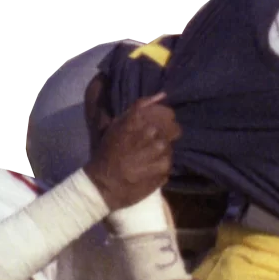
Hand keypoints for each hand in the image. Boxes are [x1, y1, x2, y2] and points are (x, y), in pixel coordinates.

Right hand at [85, 93, 181, 209]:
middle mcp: (155, 134)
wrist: (104, 185)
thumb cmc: (108, 152)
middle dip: (164, 135)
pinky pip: (169, 164)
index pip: (168, 113)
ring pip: (171, 147)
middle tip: (149, 145)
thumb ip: (141, 107)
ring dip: (162, 152)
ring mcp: (162, 154)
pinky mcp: (165, 171)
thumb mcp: (118, 124)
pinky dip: (160, 166)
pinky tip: (147, 169)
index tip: (155, 127)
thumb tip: (164, 94)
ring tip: (146, 159)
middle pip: (174, 130)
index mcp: (142, 119)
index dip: (163, 120)